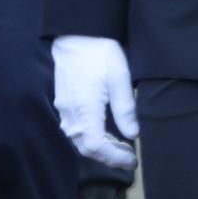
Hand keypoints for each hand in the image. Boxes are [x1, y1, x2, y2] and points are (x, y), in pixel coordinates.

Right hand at [52, 35, 138, 169]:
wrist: (76, 37)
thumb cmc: (99, 54)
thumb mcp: (120, 78)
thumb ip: (125, 108)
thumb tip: (133, 134)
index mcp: (85, 110)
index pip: (97, 147)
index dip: (114, 158)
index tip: (131, 161)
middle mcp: (71, 115)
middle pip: (86, 149)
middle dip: (109, 157)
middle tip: (129, 158)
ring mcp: (65, 110)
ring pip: (80, 141)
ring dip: (100, 149)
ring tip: (122, 148)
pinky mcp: (64, 104)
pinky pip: (76, 130)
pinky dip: (92, 138)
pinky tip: (106, 134)